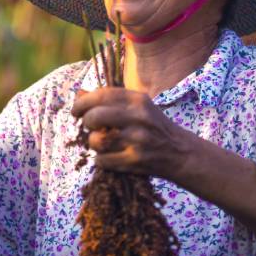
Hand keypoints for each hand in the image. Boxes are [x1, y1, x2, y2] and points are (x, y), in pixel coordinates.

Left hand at [71, 87, 194, 179]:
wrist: (180, 152)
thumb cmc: (153, 125)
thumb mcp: (137, 105)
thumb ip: (110, 99)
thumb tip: (79, 94)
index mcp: (138, 100)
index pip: (101, 95)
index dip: (82, 102)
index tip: (76, 110)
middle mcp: (138, 117)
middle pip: (95, 117)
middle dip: (86, 122)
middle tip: (89, 126)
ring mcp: (137, 140)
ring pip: (97, 140)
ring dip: (92, 142)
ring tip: (100, 141)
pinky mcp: (135, 161)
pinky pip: (102, 160)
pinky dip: (100, 159)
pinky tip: (108, 156)